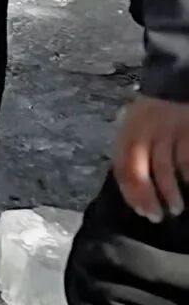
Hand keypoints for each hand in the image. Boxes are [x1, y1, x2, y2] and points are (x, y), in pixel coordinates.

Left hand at [114, 94, 188, 220]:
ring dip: (170, 193)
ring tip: (176, 208)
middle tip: (156, 217)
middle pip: (139, 167)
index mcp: (128, 129)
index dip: (130, 191)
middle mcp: (143, 128)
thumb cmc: (158, 118)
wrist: (178, 87)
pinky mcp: (188, 130)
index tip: (141, 211)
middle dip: (146, 195)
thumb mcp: (139, 129)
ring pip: (165, 168)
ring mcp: (167, 128)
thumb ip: (135, 154)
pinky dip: (188, 178)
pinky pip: (186, 161)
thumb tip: (135, 193)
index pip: (122, 165)